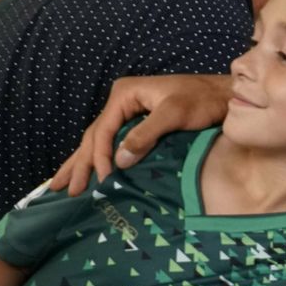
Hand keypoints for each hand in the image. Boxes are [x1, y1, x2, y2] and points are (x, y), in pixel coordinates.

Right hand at [50, 74, 230, 195]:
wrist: (224, 95)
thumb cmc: (203, 101)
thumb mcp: (175, 114)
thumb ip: (146, 134)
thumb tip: (119, 161)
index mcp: (125, 94)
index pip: (103, 130)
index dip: (100, 157)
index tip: (103, 180)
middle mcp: (122, 101)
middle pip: (94, 137)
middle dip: (80, 164)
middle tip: (65, 190)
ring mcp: (128, 112)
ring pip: (98, 141)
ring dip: (82, 164)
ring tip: (61, 186)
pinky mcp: (138, 122)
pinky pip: (112, 143)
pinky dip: (99, 159)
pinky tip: (90, 172)